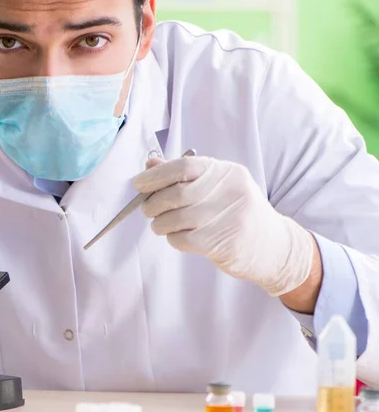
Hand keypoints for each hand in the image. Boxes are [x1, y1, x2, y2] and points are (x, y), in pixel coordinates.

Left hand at [133, 155, 313, 296]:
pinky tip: (178, 237)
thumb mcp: (217, 186)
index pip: (183, 166)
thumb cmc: (236, 212)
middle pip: (176, 194)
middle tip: (147, 209)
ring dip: (159, 224)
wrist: (273, 246)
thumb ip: (184, 175)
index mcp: (226, 171)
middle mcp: (230, 191)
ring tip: (161, 225)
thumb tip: (150, 164)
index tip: (139, 183)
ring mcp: (229, 217)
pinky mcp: (223, 243)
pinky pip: (183, 239)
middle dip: (153, 203)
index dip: (155, 175)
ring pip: (176, 219)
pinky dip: (172, 238)